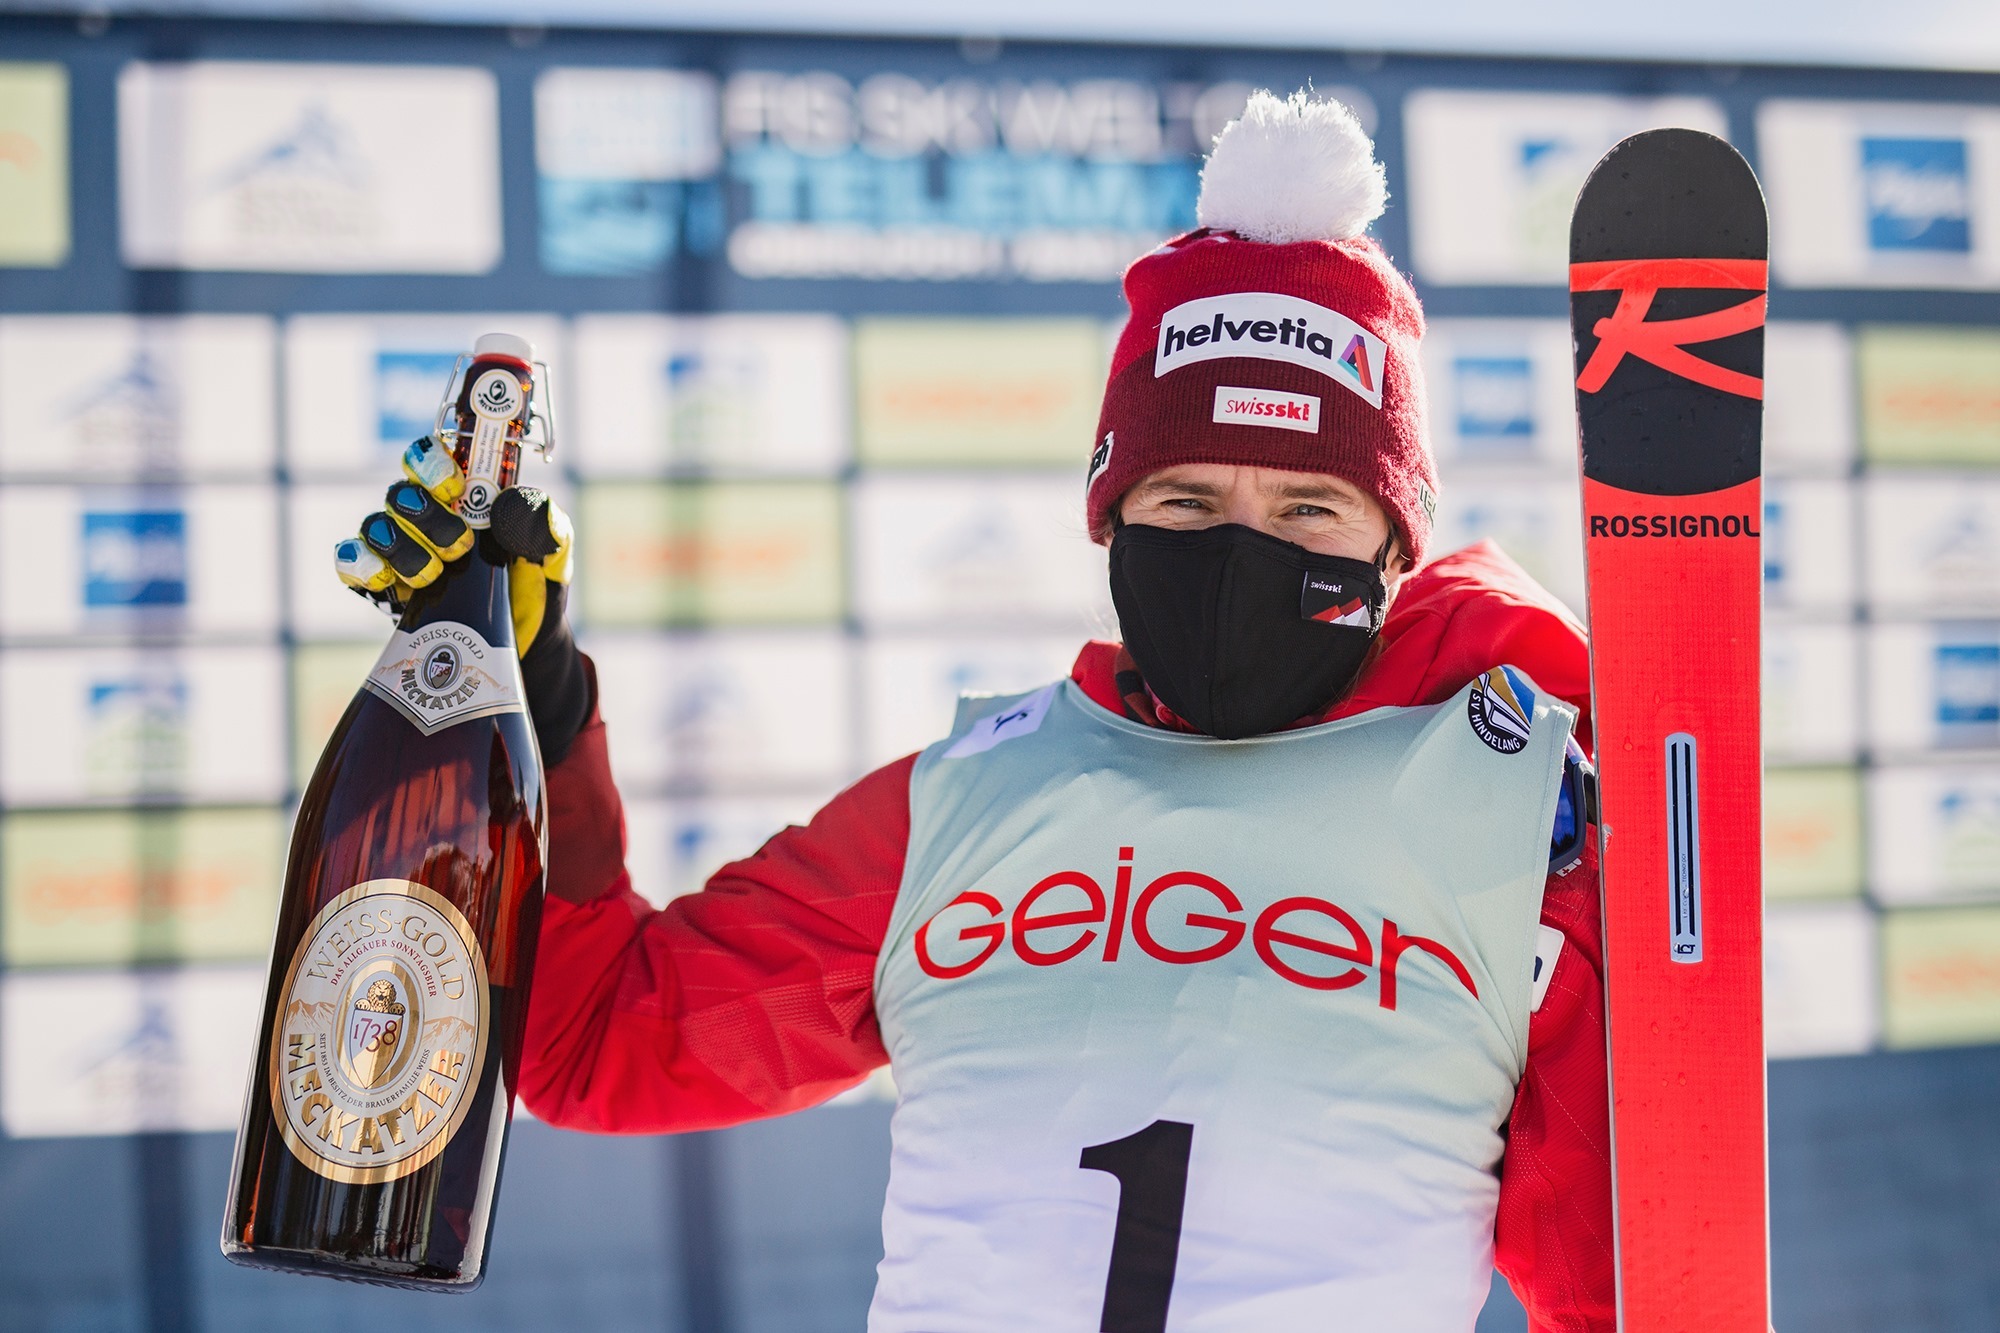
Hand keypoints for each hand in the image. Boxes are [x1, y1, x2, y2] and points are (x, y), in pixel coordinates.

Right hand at [334, 436, 591, 760]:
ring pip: (376, 527)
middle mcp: (425, 520)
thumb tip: (521, 502)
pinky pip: (352, 563)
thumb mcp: (552, 560)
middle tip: (461, 546)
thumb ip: (550, 529)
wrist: (523, 648)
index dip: (432, 464)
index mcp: (463, 500)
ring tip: (434, 575)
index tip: (456, 489)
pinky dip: (361, 565)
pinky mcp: (384, 588)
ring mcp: (401, 552)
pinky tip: (384, 580)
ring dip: (403, 549)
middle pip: (400, 493)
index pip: (429, 459)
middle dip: (428, 517)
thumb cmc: (533, 591)